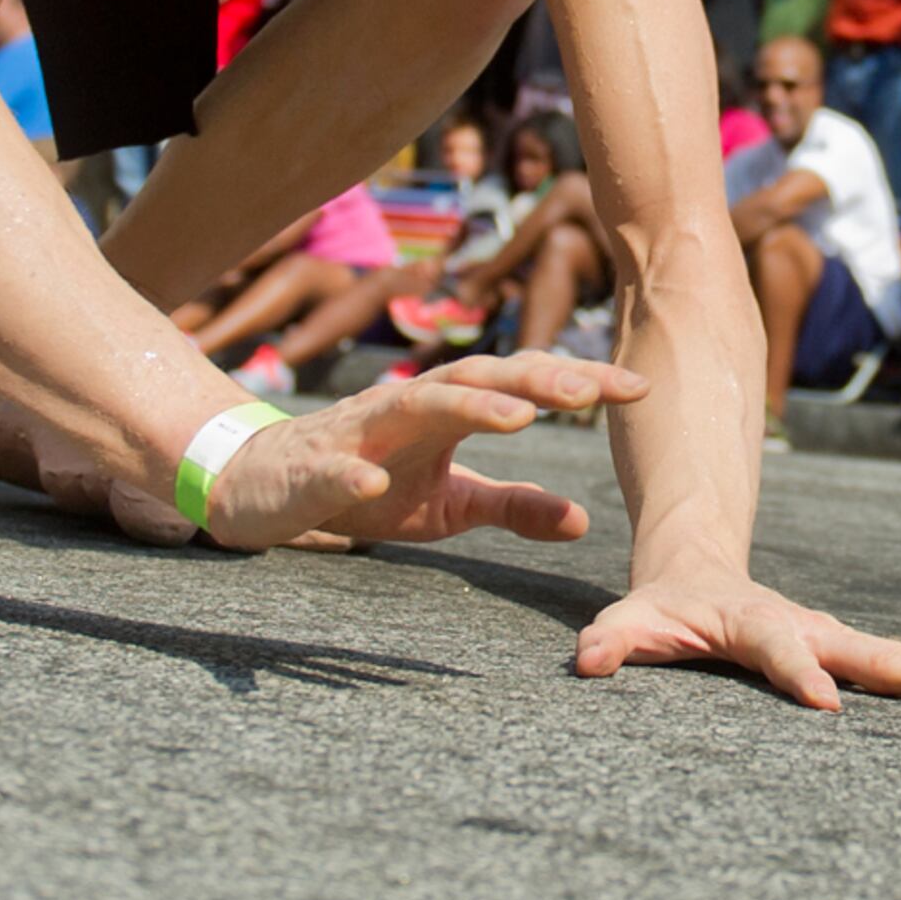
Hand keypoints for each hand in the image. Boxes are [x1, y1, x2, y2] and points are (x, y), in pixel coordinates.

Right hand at [200, 353, 651, 551]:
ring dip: (468, 405)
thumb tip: (582, 521)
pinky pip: (333, 468)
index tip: (638, 388)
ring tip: (519, 416)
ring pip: (415, 403)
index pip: (519, 385)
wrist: (262, 486)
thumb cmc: (365, 483)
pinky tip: (376, 481)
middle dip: (535, 381)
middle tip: (591, 392)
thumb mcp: (448, 503)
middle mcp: (408, 406)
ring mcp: (359, 432)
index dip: (576, 382)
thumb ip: (511, 505)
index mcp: (446, 411)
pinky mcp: (312, 470)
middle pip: (478, 379)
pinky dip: (352, 471)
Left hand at [576, 570, 900, 714]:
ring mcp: (843, 642)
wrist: (700, 564)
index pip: (780, 652)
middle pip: (881, 654)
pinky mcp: (859, 655)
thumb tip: (587, 662)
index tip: (826, 707)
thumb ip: (610, 639)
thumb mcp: (629, 621)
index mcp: (759, 625)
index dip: (798, 675)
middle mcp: (814, 630)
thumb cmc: (662, 606)